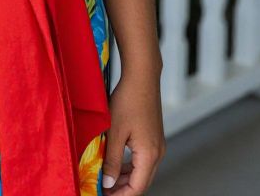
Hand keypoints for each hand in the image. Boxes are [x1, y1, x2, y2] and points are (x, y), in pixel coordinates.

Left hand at [101, 70, 165, 194]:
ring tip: (105, 179)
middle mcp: (157, 153)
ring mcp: (157, 145)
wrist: (142, 76)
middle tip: (102, 189)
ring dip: (124, 178)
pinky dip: (128, 165)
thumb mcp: (115, 132)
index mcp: (149, 155)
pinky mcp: (153, 137)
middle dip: (121, 189)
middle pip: (140, 182)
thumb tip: (108, 183)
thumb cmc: (128, 100)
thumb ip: (111, 160)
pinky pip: (142, 159)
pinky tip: (115, 163)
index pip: (136, 188)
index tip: (102, 195)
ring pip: (141, 171)